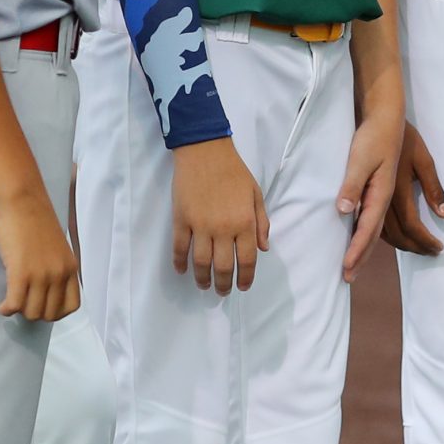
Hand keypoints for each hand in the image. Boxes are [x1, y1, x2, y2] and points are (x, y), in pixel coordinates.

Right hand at [0, 192, 80, 320]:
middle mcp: (60, 274)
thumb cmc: (35, 220)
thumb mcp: (57, 248)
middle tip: (22, 303)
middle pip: (49, 314)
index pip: (72, 307)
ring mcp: (42, 274)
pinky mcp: (21, 272)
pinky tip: (2, 305)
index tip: (41, 307)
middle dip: (33, 313)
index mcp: (71, 267)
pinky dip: (6, 310)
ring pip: (31, 312)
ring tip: (11, 302)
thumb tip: (46, 293)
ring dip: (19, 311)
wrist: (22, 201)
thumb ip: (56, 268)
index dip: (55, 313)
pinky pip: (14, 305)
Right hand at [171, 136, 266, 293]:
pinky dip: (180, 263)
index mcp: (245, 222)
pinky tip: (183, 270)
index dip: (245, 277)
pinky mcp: (181, 220)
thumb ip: (261, 222)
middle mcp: (223, 228)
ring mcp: (200, 226)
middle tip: (223, 291)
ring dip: (202, 278)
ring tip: (204, 285)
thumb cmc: (234, 172)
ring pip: (200, 262)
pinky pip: (179, 248)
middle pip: (223, 267)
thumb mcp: (256, 194)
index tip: (243, 287)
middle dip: (224, 284)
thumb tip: (263, 248)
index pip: (246, 260)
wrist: (205, 151)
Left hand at [336, 109, 403, 282]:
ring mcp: (384, 193)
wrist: (387, 117)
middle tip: (348, 278)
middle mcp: (385, 197)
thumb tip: (344, 211)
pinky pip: (376, 218)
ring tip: (355, 264)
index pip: (367, 229)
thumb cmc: (373, 136)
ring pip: (377, 229)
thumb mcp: (360, 158)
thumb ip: (352, 184)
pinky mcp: (381, 187)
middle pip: (375, 235)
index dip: (357, 250)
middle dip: (361, 257)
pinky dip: (369, 233)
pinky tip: (361, 236)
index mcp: (381, 194)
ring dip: (366, 249)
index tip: (347, 269)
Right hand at [380, 122, 443, 255]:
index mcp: (396, 192)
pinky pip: (373, 225)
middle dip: (413, 249)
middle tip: (430, 254)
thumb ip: (433, 187)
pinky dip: (385, 237)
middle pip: (395, 236)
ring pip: (381, 234)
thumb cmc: (402, 138)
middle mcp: (381, 200)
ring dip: (399, 245)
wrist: (376, 120)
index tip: (438, 249)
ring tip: (415, 250)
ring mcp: (368, 199)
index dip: (424, 242)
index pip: (411, 227)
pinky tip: (392, 237)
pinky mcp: (362, 196)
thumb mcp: (423, 159)